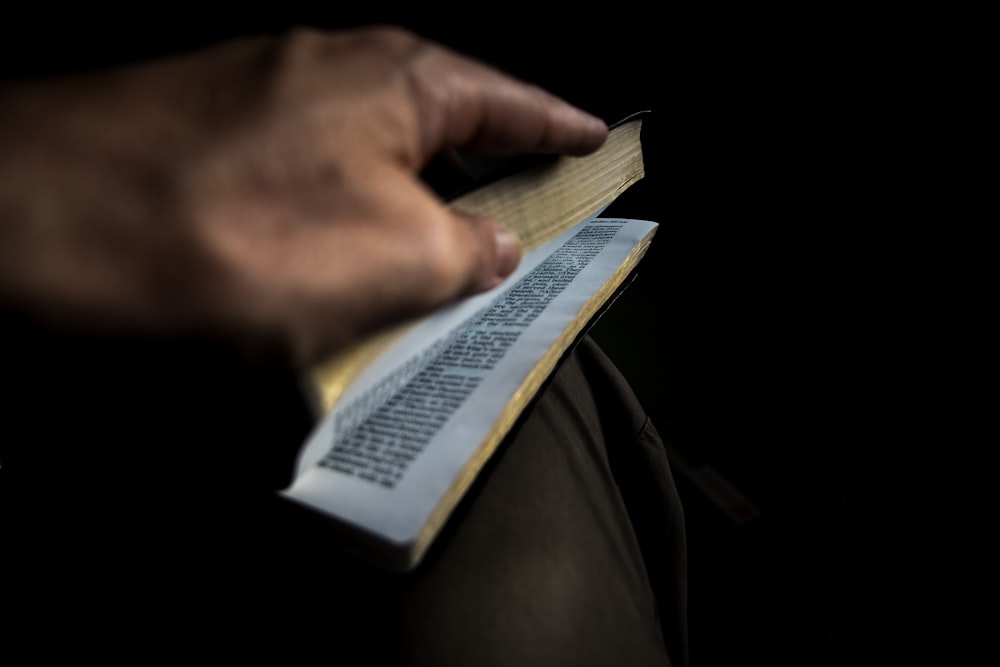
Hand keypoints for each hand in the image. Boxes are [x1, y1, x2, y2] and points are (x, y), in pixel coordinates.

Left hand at [0, 25, 606, 364]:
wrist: (34, 224)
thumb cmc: (231, 235)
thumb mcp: (396, 257)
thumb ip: (467, 249)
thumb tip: (492, 244)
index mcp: (401, 79)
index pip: (513, 102)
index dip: (563, 130)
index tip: (602, 146)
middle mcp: (334, 70)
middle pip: (443, 130)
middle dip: (488, 184)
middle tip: (529, 234)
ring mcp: (266, 100)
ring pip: (373, 166)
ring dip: (408, 221)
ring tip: (436, 278)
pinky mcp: (212, 144)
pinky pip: (311, 188)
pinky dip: (343, 231)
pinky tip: (340, 279)